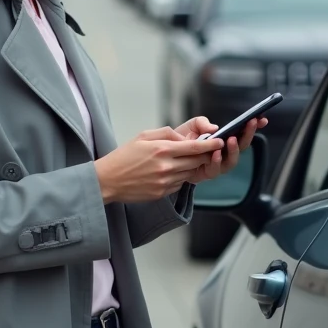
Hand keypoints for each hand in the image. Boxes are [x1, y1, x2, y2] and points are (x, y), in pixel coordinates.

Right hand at [94, 127, 222, 202]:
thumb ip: (167, 134)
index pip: (194, 147)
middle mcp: (166, 167)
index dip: (210, 145)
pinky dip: (180, 177)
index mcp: (162, 149)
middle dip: (204, 155)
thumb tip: (185, 138)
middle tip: (207, 150)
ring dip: (191, 166)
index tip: (220, 141)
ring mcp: (165, 182)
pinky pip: (180, 183)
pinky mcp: (162, 193)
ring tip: (183, 160)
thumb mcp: (144, 136)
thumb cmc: (124, 156)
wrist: (108, 180)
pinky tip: (170, 172)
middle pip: (196, 161)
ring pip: (190, 173)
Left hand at [182, 116, 267, 183]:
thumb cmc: (182, 139)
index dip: (254, 126)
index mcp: (225, 139)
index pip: (243, 133)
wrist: (168, 155)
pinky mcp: (208, 173)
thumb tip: (214, 128)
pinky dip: (217, 161)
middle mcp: (225, 152)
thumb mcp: (192, 125)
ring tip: (231, 139)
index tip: (262, 119)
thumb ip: (202, 123)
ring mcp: (218, 164)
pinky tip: (215, 153)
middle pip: (243, 145)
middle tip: (251, 123)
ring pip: (232, 160)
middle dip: (248, 134)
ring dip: (234, 150)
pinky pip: (216, 169)